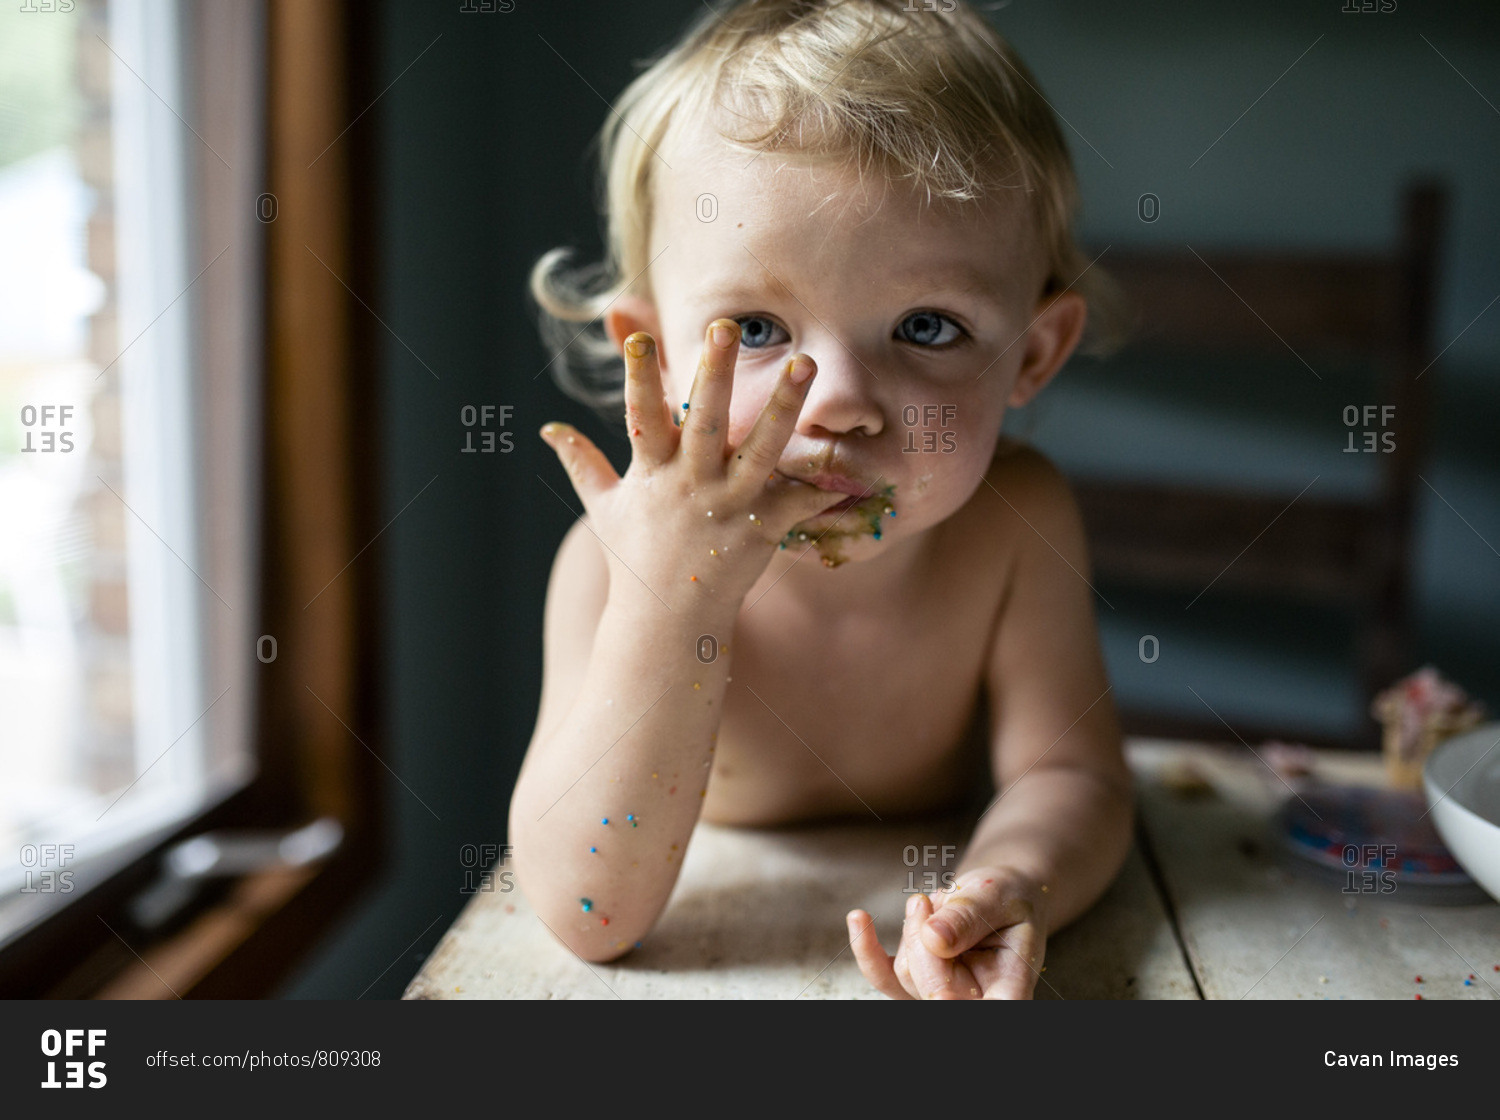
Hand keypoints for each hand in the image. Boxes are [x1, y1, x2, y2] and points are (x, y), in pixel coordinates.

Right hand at [539, 320, 838, 609]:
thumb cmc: (635, 561)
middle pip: (704, 422)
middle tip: (727, 326)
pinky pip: (797, 501)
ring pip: (760, 450)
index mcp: (651, 473)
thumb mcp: (603, 510)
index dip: (638, 374)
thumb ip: (583, 464)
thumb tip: (549, 430)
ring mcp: (726, 507)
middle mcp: (688, 485)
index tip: (640, 333)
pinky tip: (851, 455)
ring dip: (784, 405)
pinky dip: (823, 485)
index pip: (641, 414)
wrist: (665, 624)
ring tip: (805, 363)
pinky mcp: (759, 531)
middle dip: (715, 373)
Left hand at [846, 867, 1049, 999]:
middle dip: (921, 937)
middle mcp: (972, 1001)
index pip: (986, 1009)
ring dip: (911, 929)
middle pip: (931, 988)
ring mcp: (938, 995)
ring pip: (905, 974)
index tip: (939, 995)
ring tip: (933, 904)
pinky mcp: (912, 982)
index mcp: (1008, 990)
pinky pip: (880, 973)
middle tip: (925, 901)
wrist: (997, 896)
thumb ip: (970, 916)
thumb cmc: (1007, 897)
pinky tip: (859, 919)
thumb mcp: (996, 895)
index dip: (955, 1004)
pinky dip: (866, 947)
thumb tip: (933, 938)